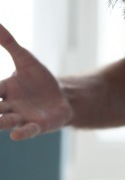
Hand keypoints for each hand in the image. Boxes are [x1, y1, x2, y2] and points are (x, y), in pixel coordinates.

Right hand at [0, 23, 72, 139]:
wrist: (64, 96)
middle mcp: (9, 105)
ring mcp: (23, 117)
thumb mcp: (26, 60)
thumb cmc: (41, 80)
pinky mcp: (39, 126)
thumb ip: (10, 44)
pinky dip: (22, 133)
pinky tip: (15, 136)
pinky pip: (28, 131)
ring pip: (6, 121)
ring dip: (0, 122)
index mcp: (4, 90)